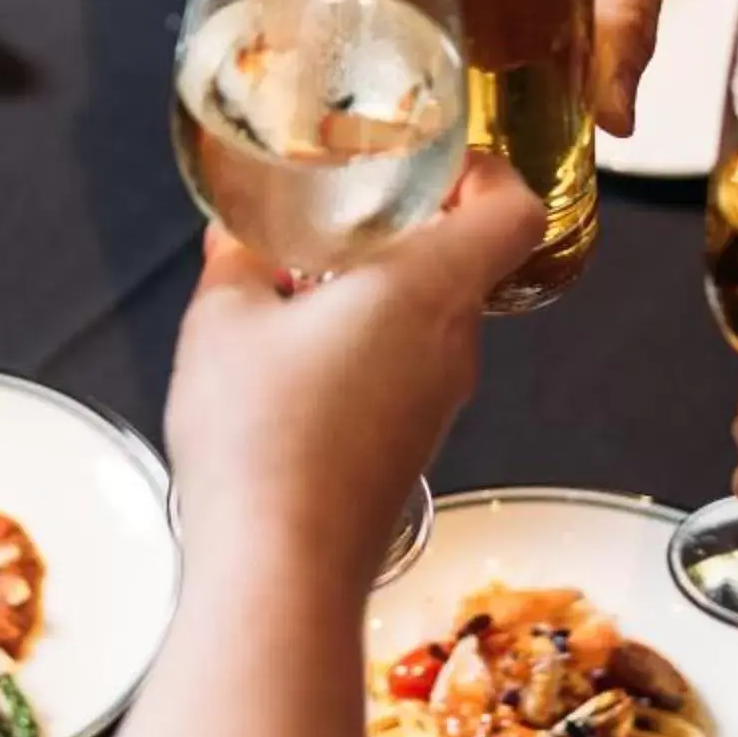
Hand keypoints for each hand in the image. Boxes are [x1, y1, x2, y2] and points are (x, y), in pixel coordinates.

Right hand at [163, 156, 541, 594]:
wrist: (278, 573)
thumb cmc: (261, 440)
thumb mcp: (223, 320)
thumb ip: (236, 260)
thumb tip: (235, 235)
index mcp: (429, 289)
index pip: (514, 211)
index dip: (486, 172)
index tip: (435, 163)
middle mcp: (454, 345)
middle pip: (464, 263)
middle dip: (403, 232)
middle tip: (335, 216)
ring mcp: (439, 403)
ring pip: (430, 320)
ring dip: (375, 295)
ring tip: (295, 290)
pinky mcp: (412, 447)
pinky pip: (406, 372)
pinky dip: (365, 350)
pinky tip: (291, 362)